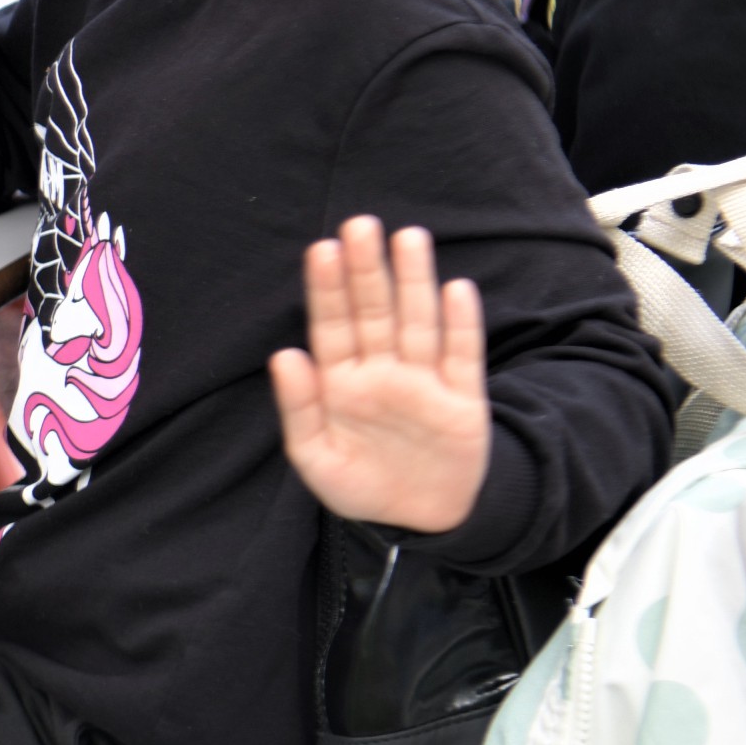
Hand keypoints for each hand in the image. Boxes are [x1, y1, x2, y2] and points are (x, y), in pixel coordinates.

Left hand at [270, 219, 490, 533]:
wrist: (423, 520)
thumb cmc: (361, 485)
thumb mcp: (317, 458)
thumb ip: (299, 408)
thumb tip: (283, 355)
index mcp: (342, 382)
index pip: (332, 326)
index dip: (328, 289)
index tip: (322, 249)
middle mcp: (382, 371)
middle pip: (374, 312)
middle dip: (367, 270)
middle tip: (360, 224)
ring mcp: (423, 381)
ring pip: (417, 322)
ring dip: (414, 281)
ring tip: (408, 238)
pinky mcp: (462, 399)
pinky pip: (462, 356)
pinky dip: (460, 324)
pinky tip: (455, 289)